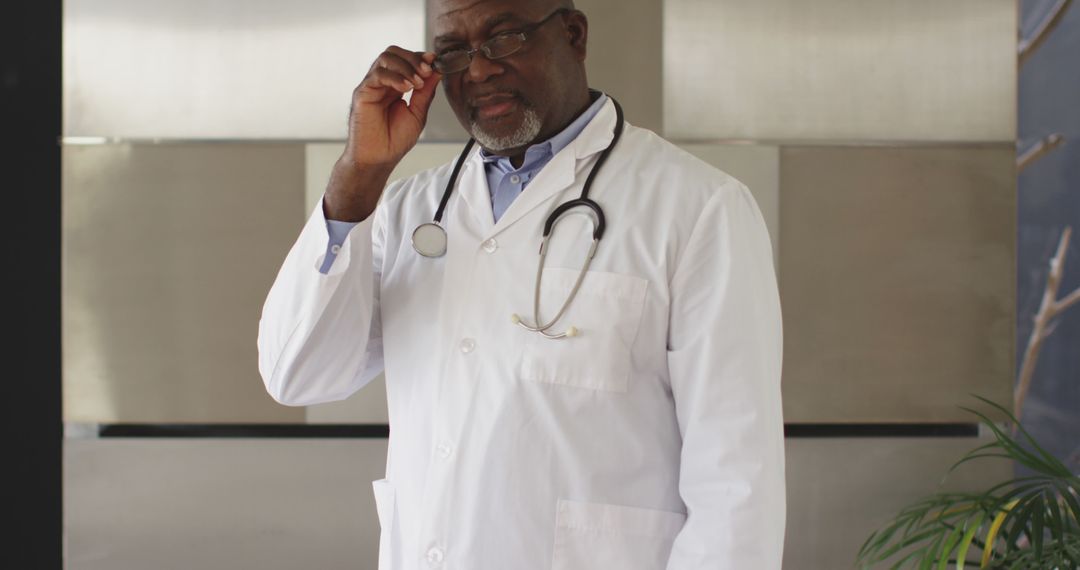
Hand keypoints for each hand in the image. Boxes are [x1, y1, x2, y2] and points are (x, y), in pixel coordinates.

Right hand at [324, 47, 441, 221]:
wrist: (378, 159)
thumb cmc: (394, 140)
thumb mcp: (418, 113)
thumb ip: (426, 92)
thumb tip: (437, 71)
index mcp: (395, 85)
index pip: (405, 59)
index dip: (420, 58)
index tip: (435, 62)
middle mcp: (382, 82)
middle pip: (394, 52)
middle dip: (413, 58)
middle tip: (427, 70)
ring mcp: (371, 86)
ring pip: (385, 58)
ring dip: (406, 66)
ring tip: (417, 83)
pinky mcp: (362, 93)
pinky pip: (377, 75)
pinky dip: (395, 77)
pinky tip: (406, 88)